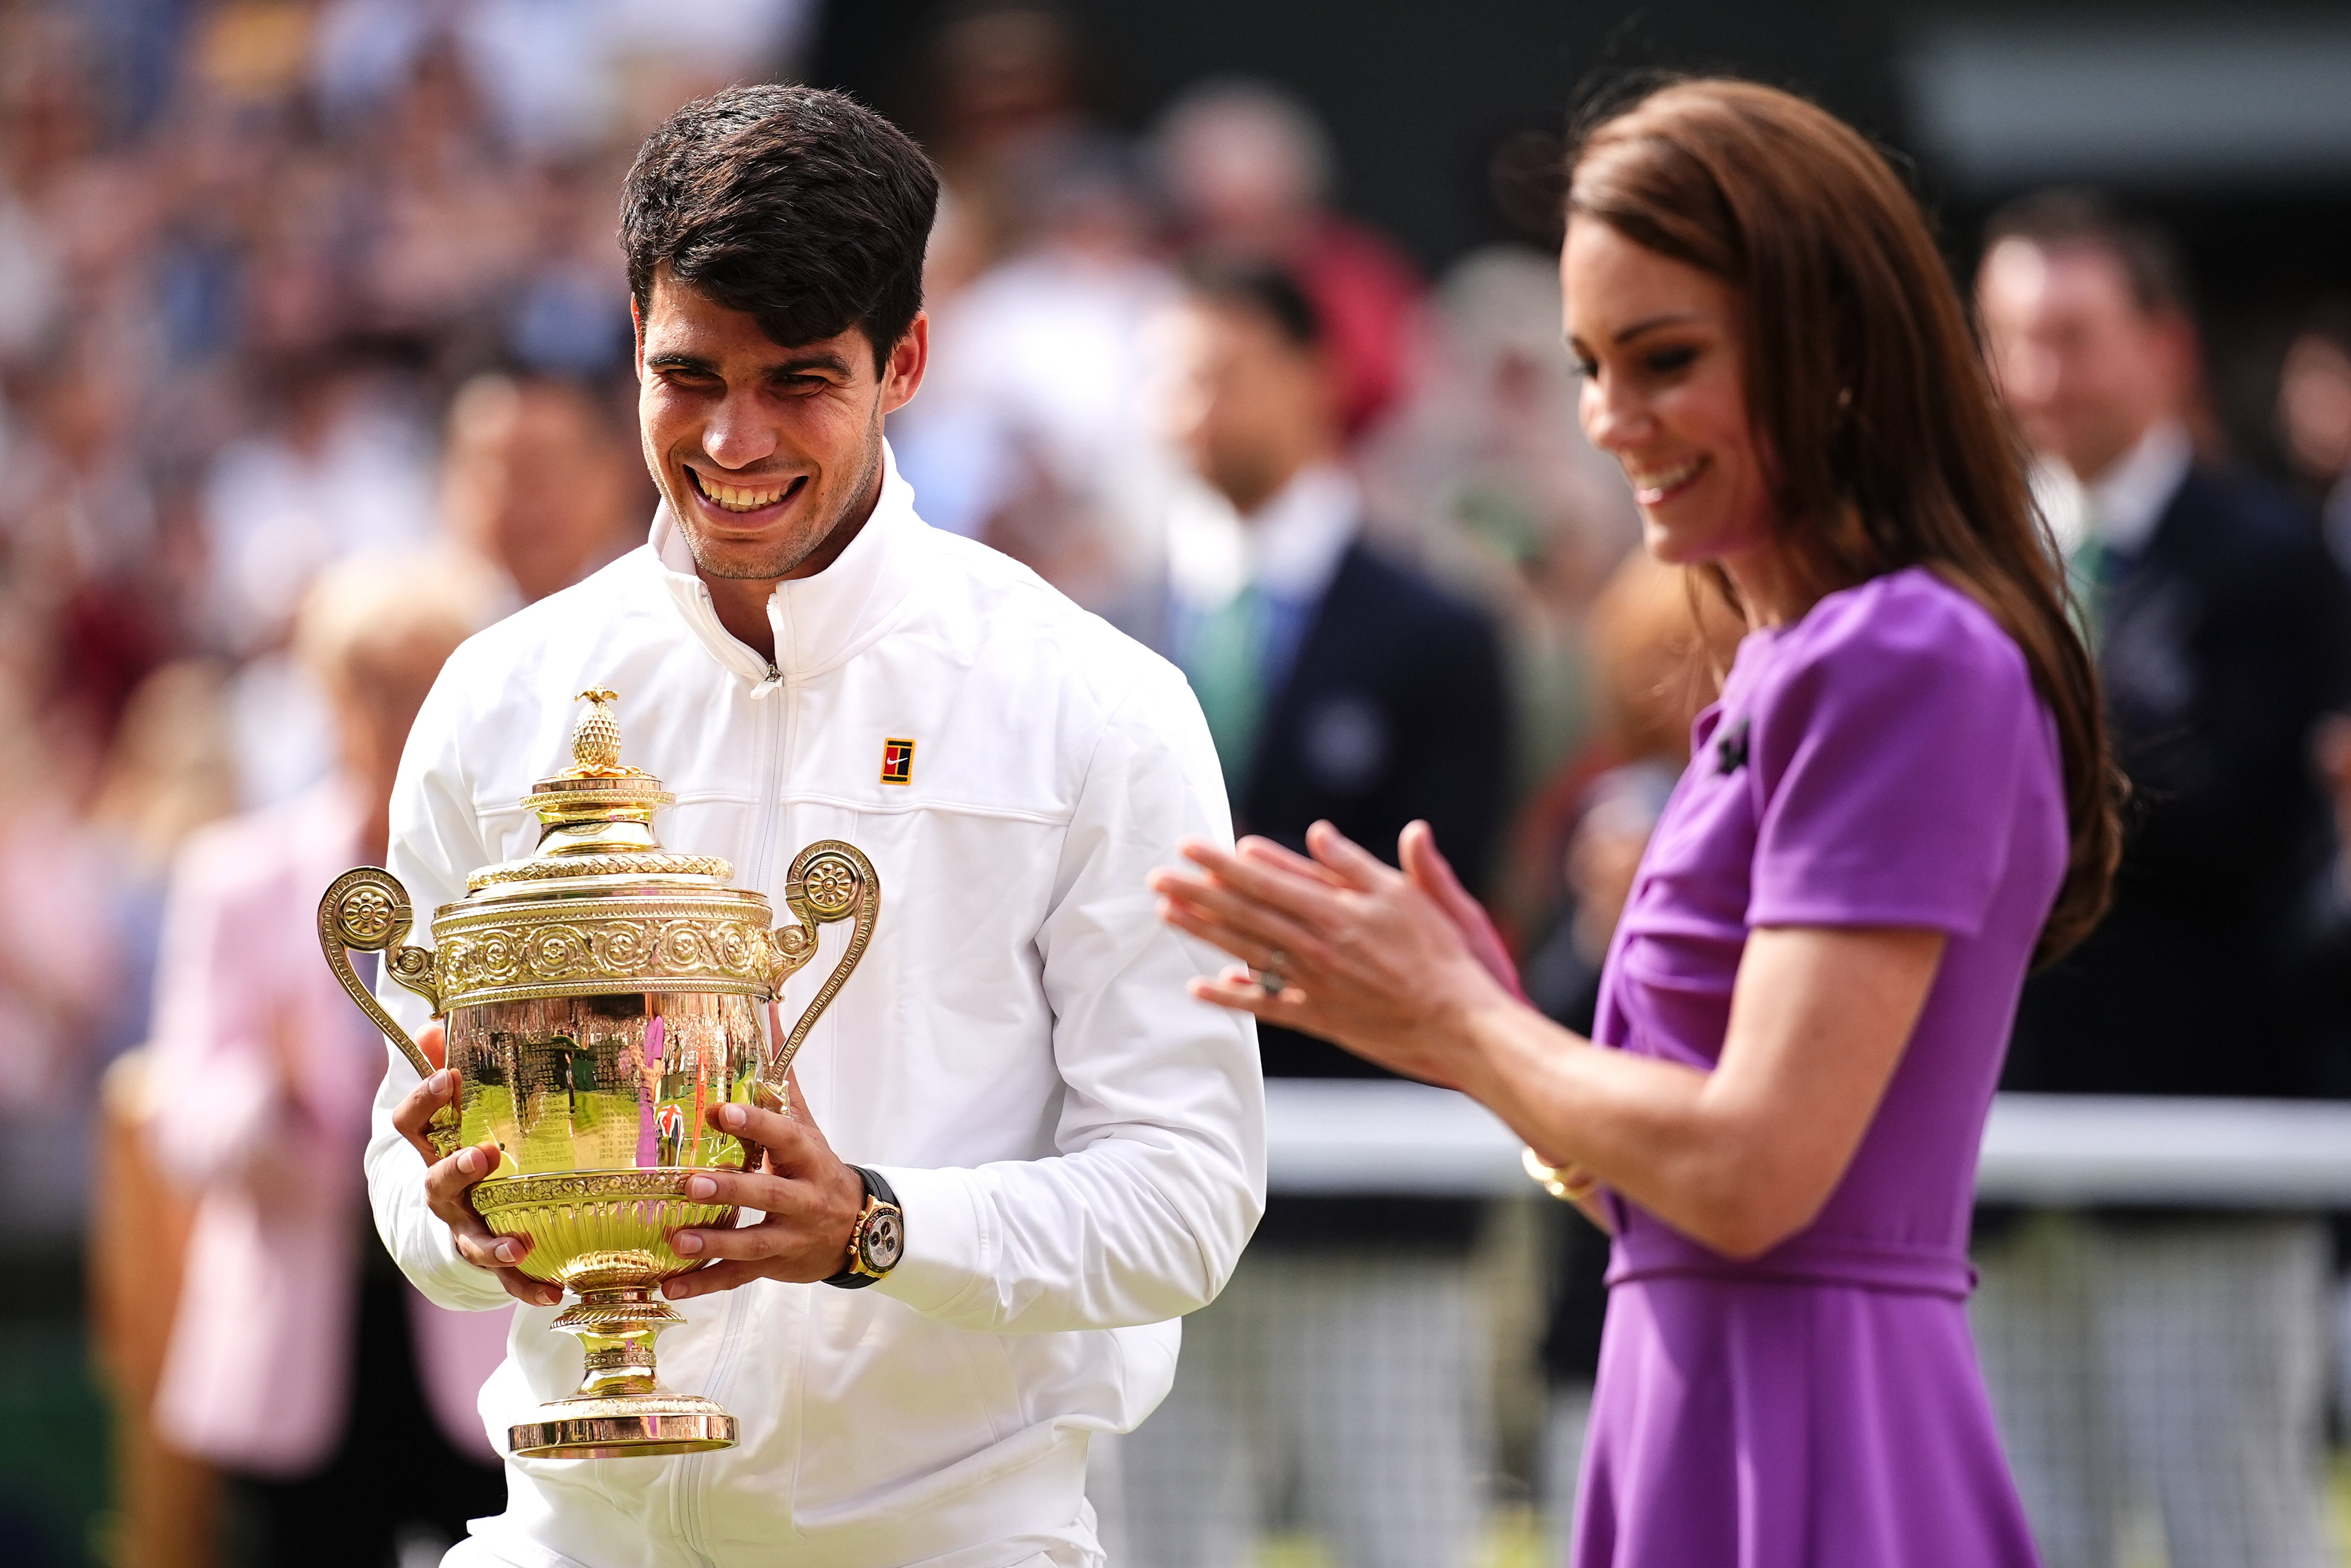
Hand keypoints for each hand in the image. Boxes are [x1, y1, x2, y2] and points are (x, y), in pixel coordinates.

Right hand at [391, 1025, 560, 1306]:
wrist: (436, 1218)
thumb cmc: (448, 1144)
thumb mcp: (443, 1107)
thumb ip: (439, 1064)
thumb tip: (435, 1024)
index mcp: (427, 1150)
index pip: (410, 1122)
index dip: (424, 1098)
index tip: (450, 1074)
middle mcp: (438, 1193)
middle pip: (436, 1183)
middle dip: (458, 1169)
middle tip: (484, 1154)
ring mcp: (461, 1228)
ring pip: (470, 1238)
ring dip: (494, 1244)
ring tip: (520, 1245)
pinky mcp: (487, 1257)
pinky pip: (505, 1277)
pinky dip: (527, 1287)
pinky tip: (555, 1294)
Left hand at [663, 1078, 868, 1299]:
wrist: (860, 1230)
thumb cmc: (820, 1171)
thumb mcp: (809, 1129)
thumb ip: (783, 1085)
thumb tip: (770, 1017)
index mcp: (810, 1159)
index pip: (786, 1138)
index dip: (758, 1125)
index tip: (722, 1112)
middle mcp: (805, 1199)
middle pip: (770, 1194)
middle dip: (732, 1190)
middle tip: (691, 1184)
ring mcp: (792, 1236)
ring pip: (755, 1242)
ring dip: (716, 1242)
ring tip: (677, 1239)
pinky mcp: (776, 1266)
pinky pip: (739, 1277)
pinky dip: (705, 1282)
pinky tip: (671, 1285)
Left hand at [1149, 819, 1519, 1088]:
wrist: (1458, 1020)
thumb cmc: (1443, 953)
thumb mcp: (1411, 896)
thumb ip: (1360, 865)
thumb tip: (1319, 833)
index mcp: (1337, 912)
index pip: (1267, 880)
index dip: (1224, 864)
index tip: (1189, 847)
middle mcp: (1317, 946)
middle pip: (1245, 914)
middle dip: (1198, 894)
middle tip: (1157, 878)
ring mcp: (1314, 984)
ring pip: (1247, 953)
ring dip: (1203, 933)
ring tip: (1166, 914)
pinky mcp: (1319, 1016)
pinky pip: (1266, 1006)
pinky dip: (1231, 997)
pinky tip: (1200, 988)